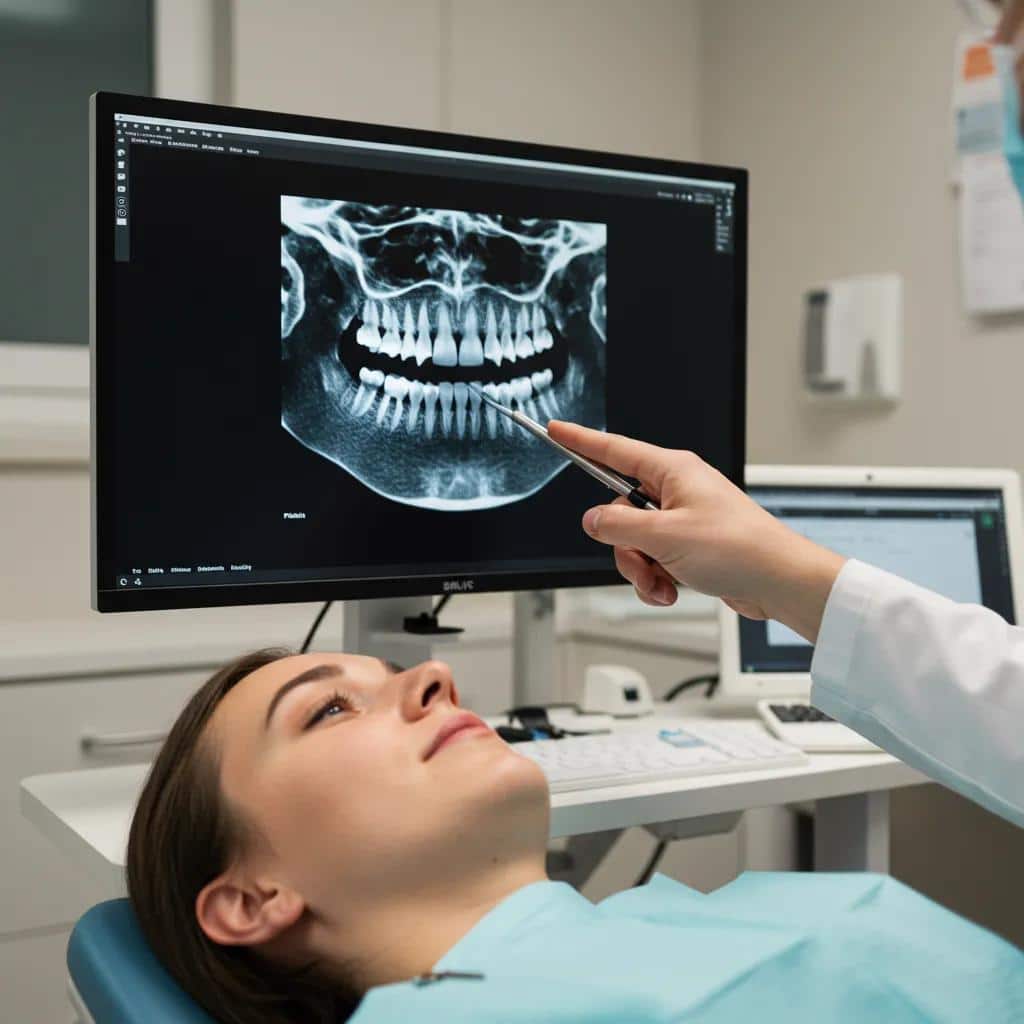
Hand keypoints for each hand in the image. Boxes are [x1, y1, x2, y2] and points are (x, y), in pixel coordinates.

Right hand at [547, 421, 845, 641]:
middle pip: (620, 511)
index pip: (614, 449)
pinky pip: (654, 558)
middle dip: (624, 546)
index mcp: (673, 472)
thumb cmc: (738, 549)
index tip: (557, 429)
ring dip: (641, 568)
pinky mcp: (690, 544)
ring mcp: (684, 518)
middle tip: (643, 562)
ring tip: (663, 583)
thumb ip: (618, 526)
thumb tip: (594, 520)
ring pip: (635, 540)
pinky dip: (656, 578)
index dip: (581, 440)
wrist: (777, 581)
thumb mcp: (665, 537)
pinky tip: (672, 589)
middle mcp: (678, 490)